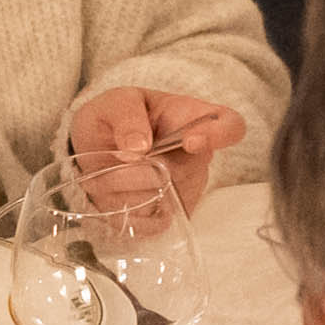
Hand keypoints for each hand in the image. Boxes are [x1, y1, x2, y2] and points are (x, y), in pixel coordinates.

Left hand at [64, 83, 244, 206]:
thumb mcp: (115, 103)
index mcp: (193, 118)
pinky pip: (155, 221)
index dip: (220, 136)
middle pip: (188, 172)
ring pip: (168, 199)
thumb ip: (127, 117)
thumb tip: (139, 148)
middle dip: (144, 170)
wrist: (93, 147)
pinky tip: (114, 195)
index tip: (190, 142)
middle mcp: (198, 155)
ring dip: (129, 190)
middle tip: (115, 157)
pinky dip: (128, 211)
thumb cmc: (114, 117)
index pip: (230, 126)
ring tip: (107, 174)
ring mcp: (188, 186)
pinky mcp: (172, 213)